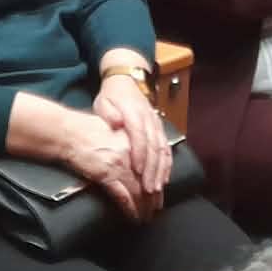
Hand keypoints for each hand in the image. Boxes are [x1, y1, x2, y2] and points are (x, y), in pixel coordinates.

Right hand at [57, 112, 148, 221]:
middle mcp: (130, 153)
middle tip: (155, 210)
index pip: (151, 167)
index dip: (157, 183)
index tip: (158, 192)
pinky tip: (133, 216)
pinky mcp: (105, 175)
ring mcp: (118, 164)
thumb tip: (136, 159)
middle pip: (148, 181)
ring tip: (145, 217)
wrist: (66, 133)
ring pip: (138, 192)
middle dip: (152, 199)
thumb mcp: (113, 130)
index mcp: (133, 141)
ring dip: (143, 208)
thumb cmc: (84, 130)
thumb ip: (127, 143)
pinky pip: (123, 197)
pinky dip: (130, 209)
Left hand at [94, 73, 169, 199]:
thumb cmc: (112, 96)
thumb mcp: (104, 101)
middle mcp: (149, 119)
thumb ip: (108, 113)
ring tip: (157, 189)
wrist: (127, 81)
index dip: (140, 153)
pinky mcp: (160, 129)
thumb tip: (116, 123)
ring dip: (161, 170)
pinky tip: (165, 179)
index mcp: (134, 113)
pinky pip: (167, 148)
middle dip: (153, 169)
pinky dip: (167, 165)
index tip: (138, 171)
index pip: (139, 135)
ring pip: (163, 149)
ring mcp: (157, 124)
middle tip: (149, 189)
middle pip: (154, 146)